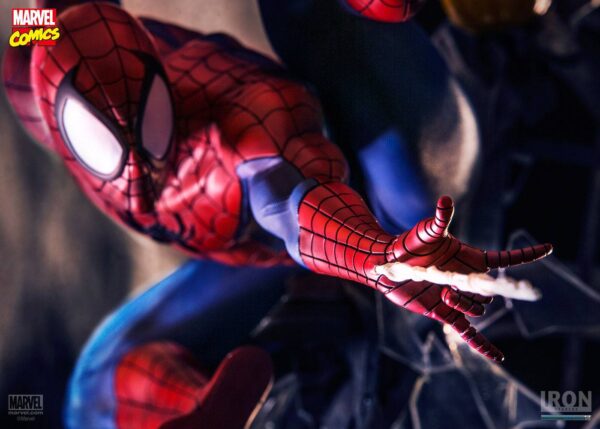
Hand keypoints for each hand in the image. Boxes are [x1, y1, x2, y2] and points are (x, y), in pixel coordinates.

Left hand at [378, 196, 551, 361]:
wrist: (388, 265)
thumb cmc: (408, 245)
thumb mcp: (426, 232)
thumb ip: (439, 219)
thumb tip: (446, 200)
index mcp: (470, 259)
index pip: (505, 260)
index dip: (525, 256)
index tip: (549, 248)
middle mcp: (468, 279)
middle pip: (490, 292)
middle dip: (478, 291)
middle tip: (450, 284)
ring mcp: (458, 297)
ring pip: (478, 310)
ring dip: (466, 305)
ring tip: (444, 294)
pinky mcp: (444, 313)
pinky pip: (468, 333)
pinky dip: (483, 345)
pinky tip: (499, 357)